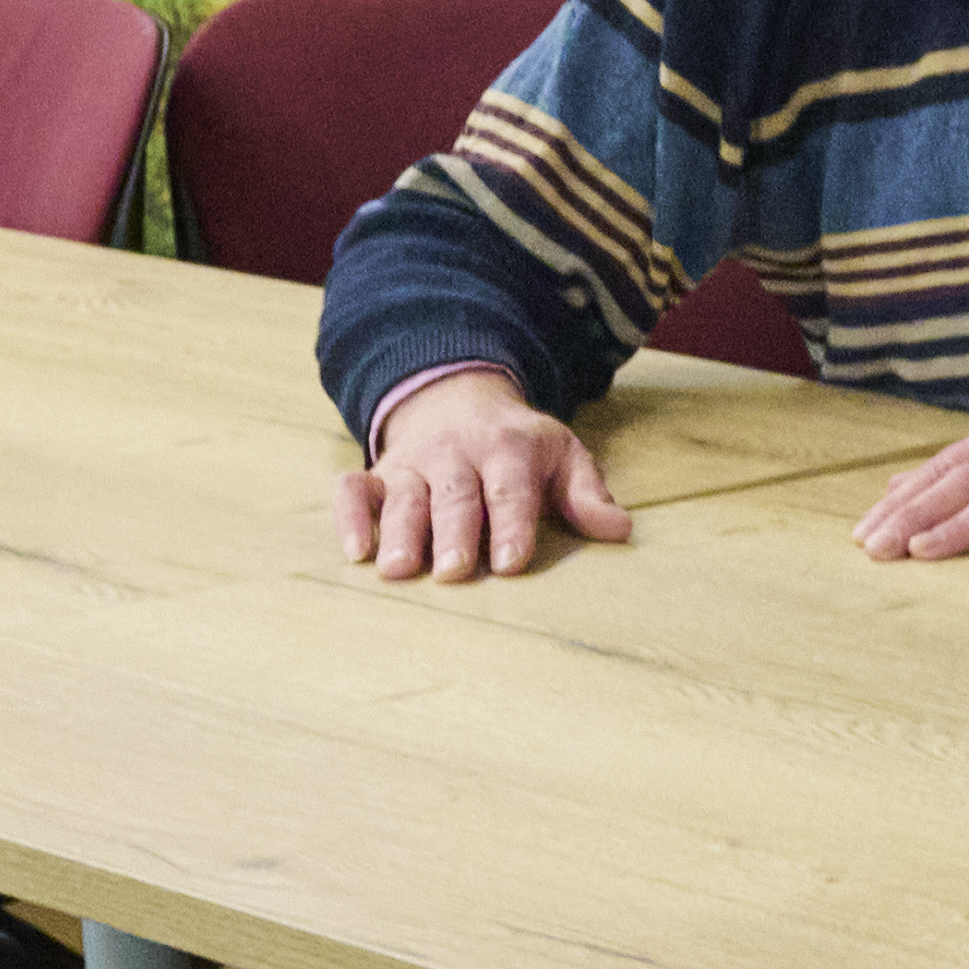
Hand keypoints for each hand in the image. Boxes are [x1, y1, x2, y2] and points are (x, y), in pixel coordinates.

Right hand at [339, 372, 636, 581]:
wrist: (458, 398)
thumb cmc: (518, 446)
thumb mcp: (561, 456)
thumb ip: (585, 494)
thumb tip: (619, 530)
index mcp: (508, 449)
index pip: (510, 489)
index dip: (511, 524)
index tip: (510, 562)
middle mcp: (456, 454)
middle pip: (454, 495)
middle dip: (452, 533)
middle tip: (453, 571)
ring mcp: (412, 464)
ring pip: (403, 496)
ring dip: (399, 533)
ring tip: (397, 570)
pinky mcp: (377, 473)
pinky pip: (354, 490)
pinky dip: (349, 516)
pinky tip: (355, 550)